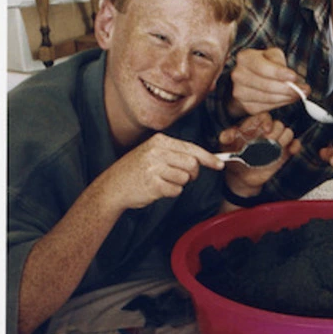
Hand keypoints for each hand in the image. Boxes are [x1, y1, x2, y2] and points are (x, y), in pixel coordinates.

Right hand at [94, 133, 223, 214]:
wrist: (113, 186)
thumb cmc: (136, 170)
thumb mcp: (153, 153)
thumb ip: (176, 153)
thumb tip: (204, 159)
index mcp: (160, 141)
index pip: (191, 148)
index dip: (208, 158)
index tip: (219, 165)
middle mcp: (157, 152)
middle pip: (192, 164)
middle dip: (192, 174)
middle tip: (180, 177)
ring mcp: (154, 168)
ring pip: (185, 178)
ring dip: (179, 184)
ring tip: (163, 181)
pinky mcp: (153, 184)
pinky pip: (176, 190)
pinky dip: (171, 192)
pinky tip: (158, 189)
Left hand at [218, 112, 298, 196]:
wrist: (241, 176)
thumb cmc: (233, 158)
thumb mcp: (225, 146)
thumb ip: (226, 137)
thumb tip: (230, 134)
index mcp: (254, 127)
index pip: (264, 117)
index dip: (266, 121)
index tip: (265, 129)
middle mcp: (267, 132)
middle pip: (278, 124)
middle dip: (276, 131)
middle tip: (269, 141)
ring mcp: (276, 142)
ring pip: (288, 132)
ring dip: (284, 139)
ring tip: (276, 147)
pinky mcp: (283, 153)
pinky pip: (295, 145)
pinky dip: (295, 146)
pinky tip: (290, 151)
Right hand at [229, 46, 307, 116]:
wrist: (252, 77)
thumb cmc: (265, 64)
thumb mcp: (273, 55)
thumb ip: (280, 61)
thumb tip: (291, 78)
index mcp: (244, 58)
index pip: (262, 67)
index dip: (279, 73)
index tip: (294, 77)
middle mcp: (238, 75)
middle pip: (266, 85)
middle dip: (288, 89)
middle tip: (304, 90)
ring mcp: (240, 92)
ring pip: (268, 98)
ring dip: (287, 98)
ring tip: (298, 94)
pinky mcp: (246, 106)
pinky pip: (267, 108)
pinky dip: (280, 104)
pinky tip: (287, 99)